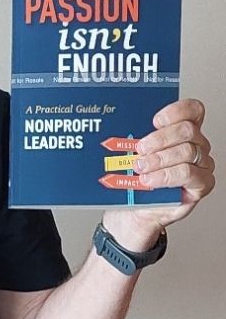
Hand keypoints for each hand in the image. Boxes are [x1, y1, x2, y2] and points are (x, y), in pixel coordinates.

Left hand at [103, 99, 215, 247]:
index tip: (155, 120)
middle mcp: (196, 145)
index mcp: (182, 131)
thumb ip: (136, 137)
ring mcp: (201, 164)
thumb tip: (117, 124)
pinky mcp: (201, 183)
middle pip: (187, 130)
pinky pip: (188, 173)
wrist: (136, 208)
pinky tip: (150, 180)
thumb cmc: (136, 177)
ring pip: (187, 151)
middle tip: (139, 149)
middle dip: (159, 138)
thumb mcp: (133, 152)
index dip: (176, 110)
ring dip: (159, 159)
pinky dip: (165, 176)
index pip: (192, 110)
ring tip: (140, 167)